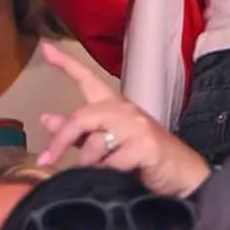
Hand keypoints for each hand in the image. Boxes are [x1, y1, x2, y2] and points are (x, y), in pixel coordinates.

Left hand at [34, 42, 209, 197]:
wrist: (183, 176)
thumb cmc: (146, 159)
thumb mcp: (108, 143)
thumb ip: (79, 132)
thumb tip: (48, 120)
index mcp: (113, 106)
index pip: (86, 79)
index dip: (65, 64)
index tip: (46, 49)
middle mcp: (124, 110)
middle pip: (82, 116)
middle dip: (62, 139)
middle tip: (47, 159)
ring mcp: (137, 126)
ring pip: (96, 141)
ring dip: (87, 164)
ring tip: (89, 176)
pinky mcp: (147, 145)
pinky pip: (113, 161)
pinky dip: (106, 173)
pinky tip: (111, 179)